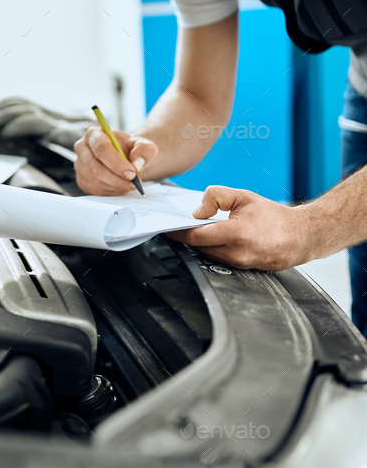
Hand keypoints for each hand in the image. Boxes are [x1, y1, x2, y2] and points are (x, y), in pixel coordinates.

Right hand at [74, 128, 157, 195]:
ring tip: (130, 185)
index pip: (101, 149)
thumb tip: (137, 163)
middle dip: (116, 178)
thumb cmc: (130, 149)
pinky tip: (121, 188)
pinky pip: (95, 190)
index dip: (116, 163)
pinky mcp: (82, 180)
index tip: (132, 172)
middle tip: (133, 183)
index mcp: (94, 134)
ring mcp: (79, 165)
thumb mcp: (142, 145)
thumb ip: (145, 150)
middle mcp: (82, 148)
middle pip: (95, 167)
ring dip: (116, 186)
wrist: (124, 158)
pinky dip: (111, 192)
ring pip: (95, 181)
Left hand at [168, 185, 312, 271]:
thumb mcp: (243, 197)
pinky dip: (213, 250)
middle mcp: (236, 253)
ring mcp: (240, 264)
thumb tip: (197, 212)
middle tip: (181, 226)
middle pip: (199, 247)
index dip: (178, 232)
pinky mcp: (242, 269)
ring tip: (199, 230)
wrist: (300, 236)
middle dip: (188, 237)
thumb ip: (216, 197)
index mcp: (235, 234)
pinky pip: (219, 260)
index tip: (168, 228)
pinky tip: (214, 239)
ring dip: (200, 244)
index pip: (196, 237)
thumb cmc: (273, 217)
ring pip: (208, 255)